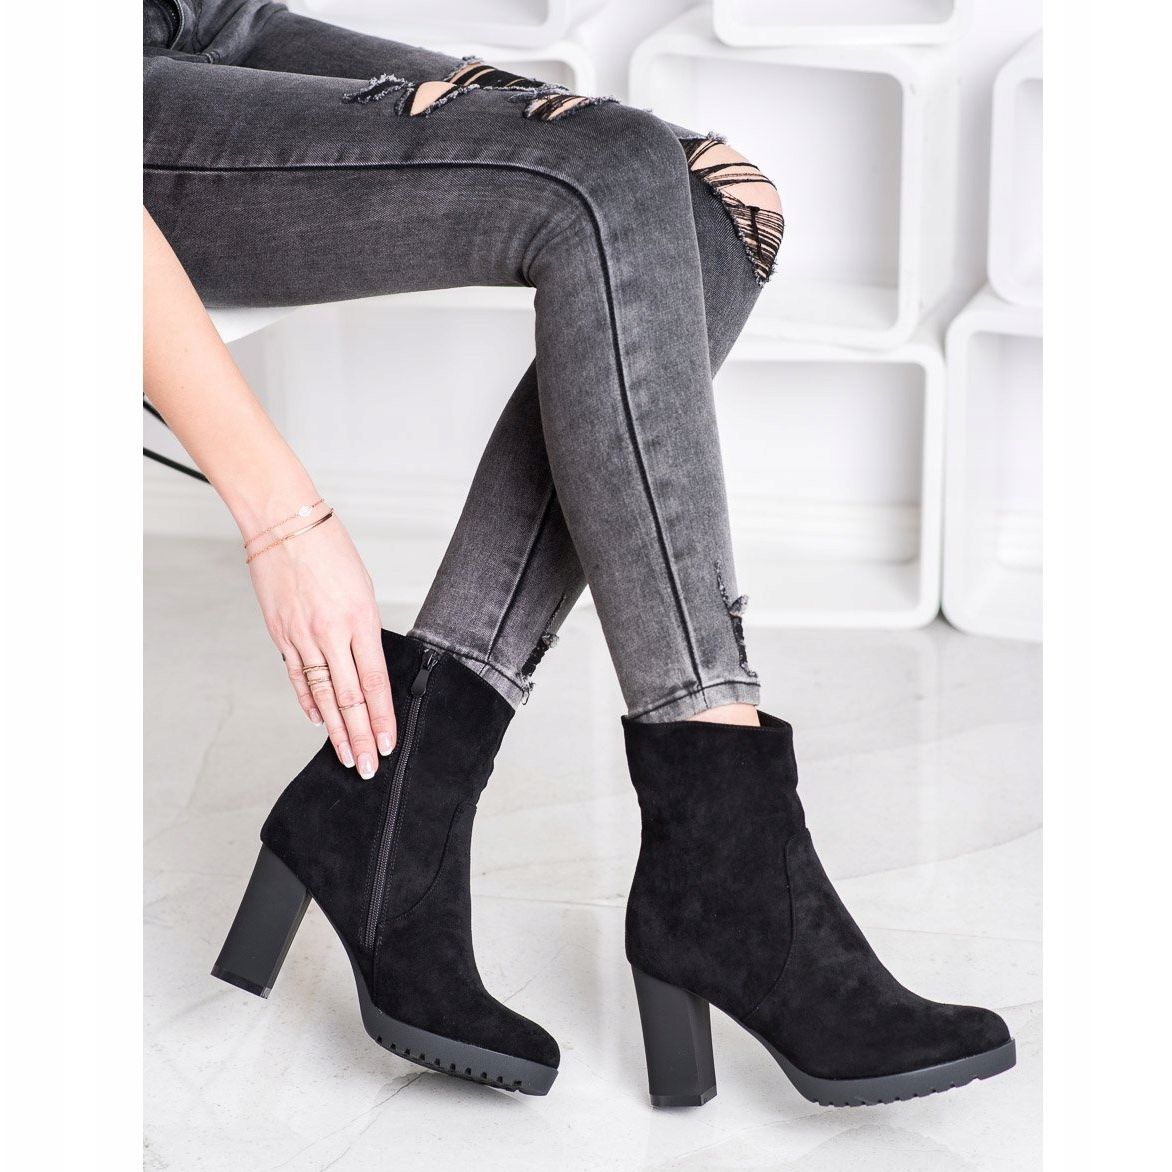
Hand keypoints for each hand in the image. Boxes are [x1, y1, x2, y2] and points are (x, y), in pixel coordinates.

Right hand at [248, 513, 395, 776]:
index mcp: (360, 622)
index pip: (375, 684)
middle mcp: (331, 635)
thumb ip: (364, 629)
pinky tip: (317, 720)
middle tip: (368, 766)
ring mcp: (302, 638)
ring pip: (323, 696)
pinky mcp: (281, 636)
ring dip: (336, 730)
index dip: (382, 718)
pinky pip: (298, 677)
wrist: (284, 526)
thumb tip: (367, 662)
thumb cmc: (329, 550)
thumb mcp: (362, 589)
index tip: (388, 744)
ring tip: (346, 755)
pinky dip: (308, 701)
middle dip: (360, 737)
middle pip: (349, 699)